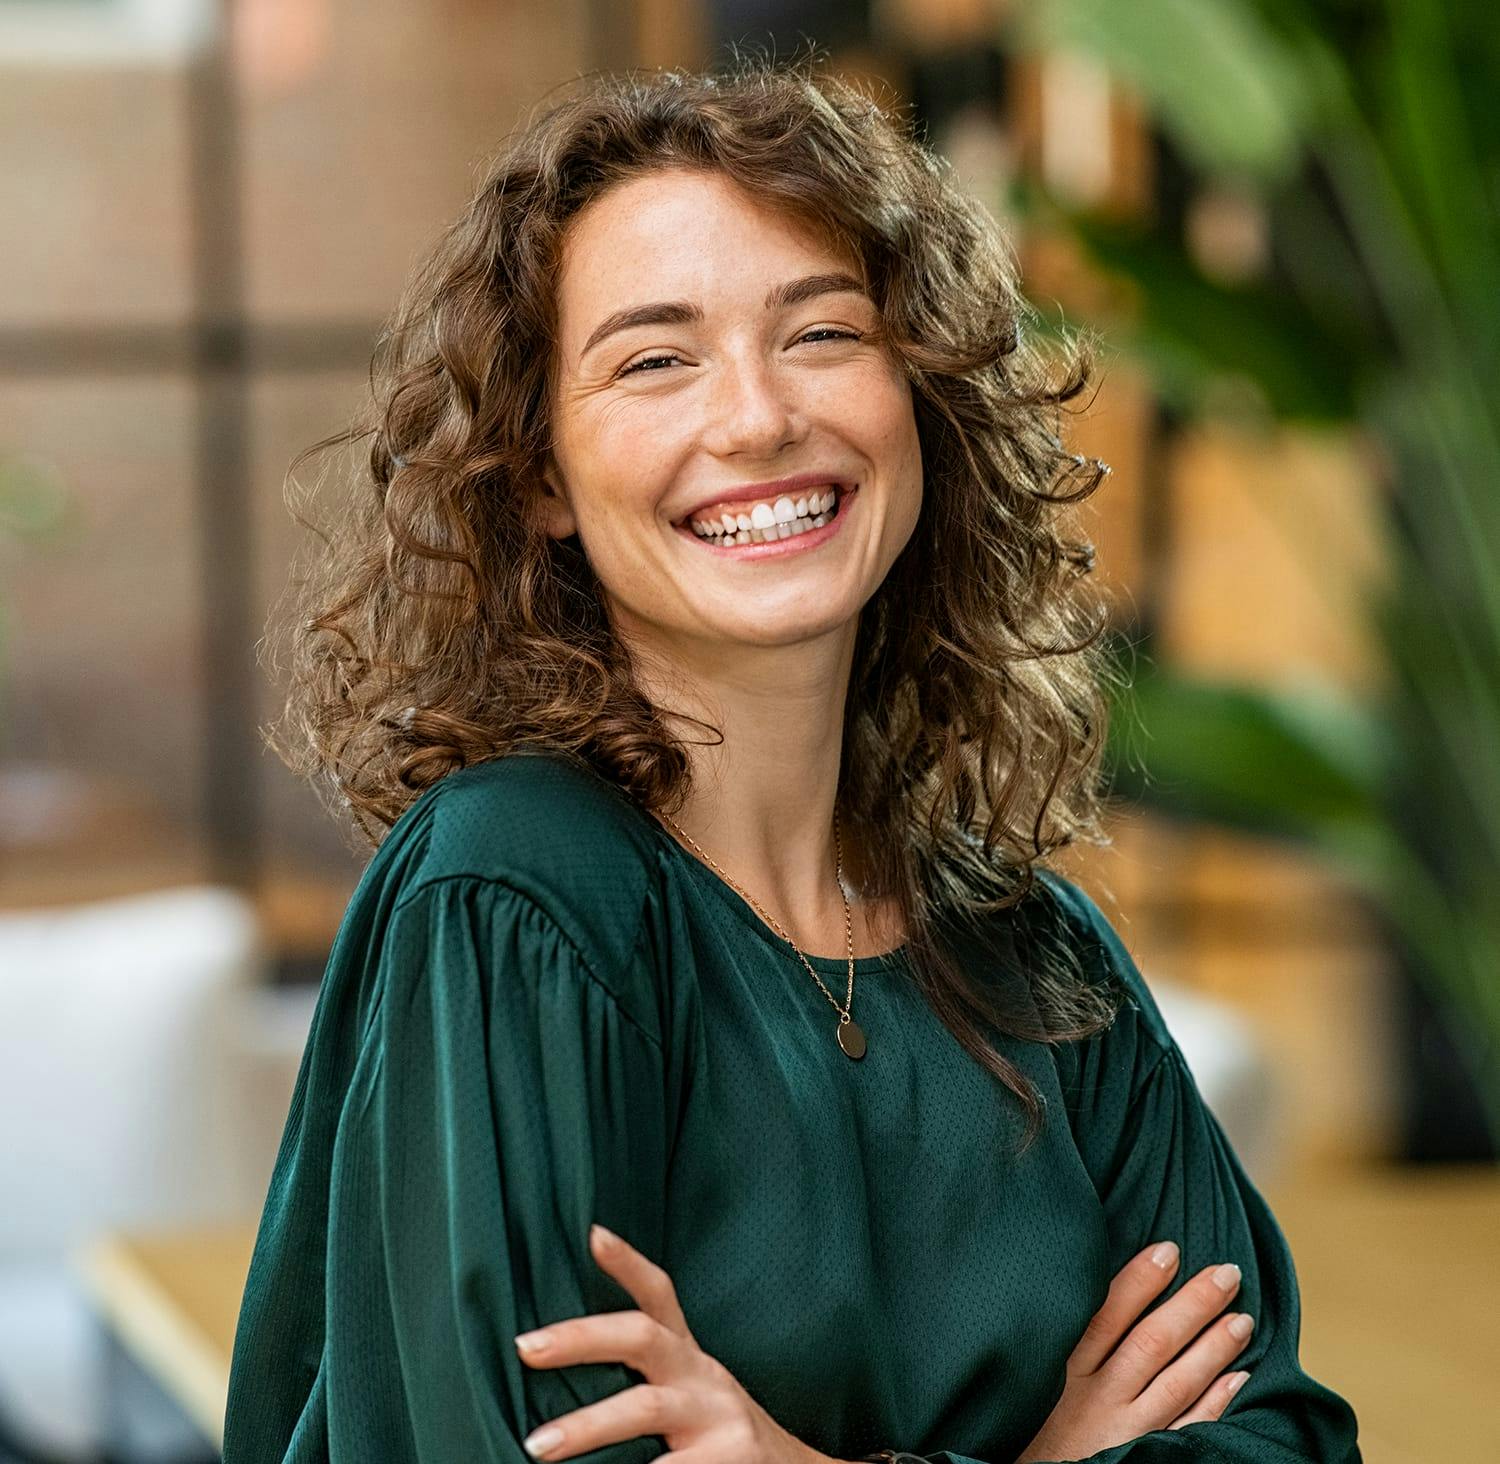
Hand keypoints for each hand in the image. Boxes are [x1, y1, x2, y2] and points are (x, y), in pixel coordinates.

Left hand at [513, 1223, 836, 1463]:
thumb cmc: (720, 1438)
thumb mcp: (691, 1394)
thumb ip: (647, 1379)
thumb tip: (559, 1364)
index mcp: (688, 1359)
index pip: (660, 1296)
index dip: (628, 1263)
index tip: (593, 1234)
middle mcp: (704, 1377)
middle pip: (642, 1337)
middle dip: (581, 1339)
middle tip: (526, 1347)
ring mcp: (718, 1418)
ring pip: (644, 1407)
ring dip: (586, 1426)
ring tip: (536, 1447)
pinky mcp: (728, 1462)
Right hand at [1014, 1240, 1253, 1462]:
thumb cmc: (1032, 1425)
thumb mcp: (1034, 1376)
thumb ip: (1063, 1338)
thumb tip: (1090, 1285)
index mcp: (1064, 1369)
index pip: (1107, 1314)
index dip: (1141, 1280)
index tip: (1170, 1250)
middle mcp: (1097, 1397)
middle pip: (1151, 1342)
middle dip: (1193, 1305)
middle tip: (1227, 1274)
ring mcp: (1124, 1431)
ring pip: (1176, 1382)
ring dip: (1213, 1349)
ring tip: (1243, 1319)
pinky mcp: (1144, 1457)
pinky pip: (1188, 1429)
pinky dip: (1215, 1402)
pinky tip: (1238, 1378)